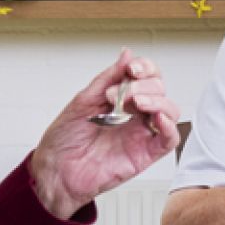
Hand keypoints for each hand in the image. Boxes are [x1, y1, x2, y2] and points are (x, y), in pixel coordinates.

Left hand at [30, 50, 181, 219]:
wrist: (55, 171)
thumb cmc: (64, 140)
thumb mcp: (83, 100)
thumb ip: (108, 77)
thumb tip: (127, 53)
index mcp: (121, 99)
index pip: (147, 76)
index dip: (146, 68)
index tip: (132, 69)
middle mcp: (134, 114)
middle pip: (159, 89)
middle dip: (143, 86)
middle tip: (117, 96)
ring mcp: (141, 133)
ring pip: (170, 110)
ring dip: (157, 101)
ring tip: (135, 103)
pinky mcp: (145, 154)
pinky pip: (169, 139)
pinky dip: (169, 126)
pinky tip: (157, 118)